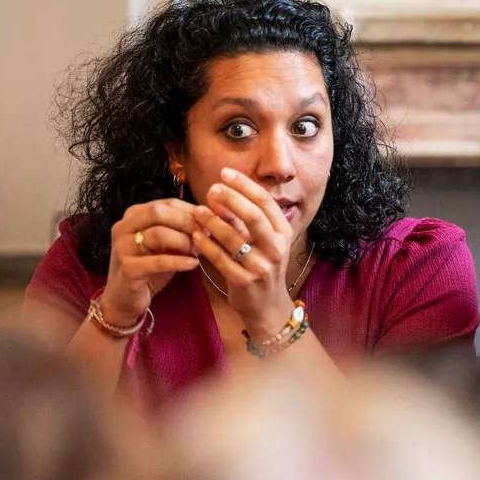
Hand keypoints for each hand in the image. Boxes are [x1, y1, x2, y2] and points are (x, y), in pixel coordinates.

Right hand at [101, 199, 203, 326]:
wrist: (124, 299)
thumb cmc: (149, 270)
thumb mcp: (166, 246)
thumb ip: (180, 231)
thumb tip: (209, 221)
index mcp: (134, 215)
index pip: (166, 203)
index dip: (190, 210)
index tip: (209, 220)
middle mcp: (124, 227)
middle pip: (159, 212)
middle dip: (187, 222)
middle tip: (205, 234)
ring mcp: (123, 247)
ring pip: (158, 234)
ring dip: (184, 241)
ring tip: (200, 250)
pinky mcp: (128, 268)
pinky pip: (158, 261)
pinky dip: (179, 261)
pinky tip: (193, 264)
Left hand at [190, 167, 300, 337]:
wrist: (267, 307)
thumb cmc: (261, 267)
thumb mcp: (263, 241)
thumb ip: (244, 220)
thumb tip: (219, 196)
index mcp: (283, 232)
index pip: (265, 201)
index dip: (244, 185)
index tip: (225, 173)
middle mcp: (276, 248)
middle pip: (253, 215)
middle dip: (231, 198)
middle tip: (211, 189)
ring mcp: (262, 266)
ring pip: (233, 237)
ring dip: (212, 221)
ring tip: (197, 211)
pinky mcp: (245, 281)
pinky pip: (221, 258)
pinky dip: (206, 244)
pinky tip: (196, 235)